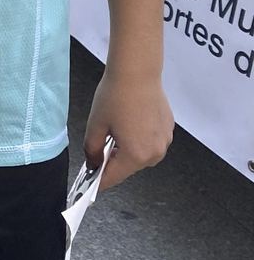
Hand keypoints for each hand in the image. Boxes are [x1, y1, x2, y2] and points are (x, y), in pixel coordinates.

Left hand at [84, 69, 172, 189]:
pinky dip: (138, 139)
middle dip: (113, 162)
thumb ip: (93, 149)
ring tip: (113, 132)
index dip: (100, 182)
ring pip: (141, 155)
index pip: (114, 177)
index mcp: (137, 154)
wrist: (137, 72)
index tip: (91, 187)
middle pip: (129, 167)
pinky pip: (150, 142)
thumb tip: (94, 163)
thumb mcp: (96, 125)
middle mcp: (155, 152)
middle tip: (97, 152)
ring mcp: (165, 141)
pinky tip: (128, 123)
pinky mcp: (168, 130)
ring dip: (127, 150)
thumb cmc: (116, 95)